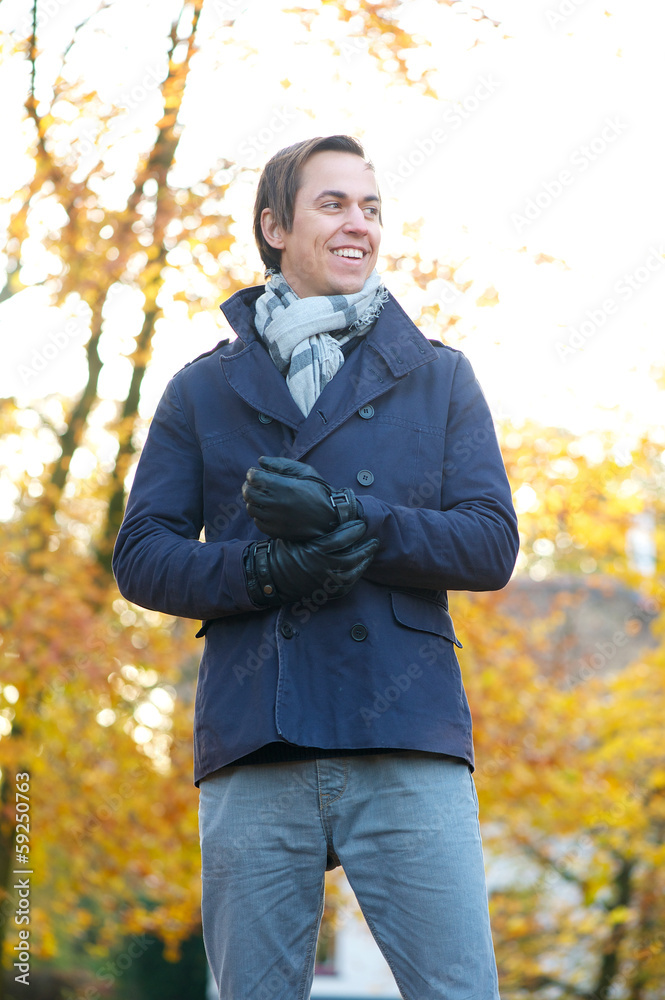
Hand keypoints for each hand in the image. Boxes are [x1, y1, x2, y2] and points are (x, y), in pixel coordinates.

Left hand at [242, 455, 359, 540]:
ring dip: (253, 500)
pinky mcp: (275, 531)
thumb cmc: (319, 492)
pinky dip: (259, 515)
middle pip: (248, 492)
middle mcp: (275, 503)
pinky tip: (268, 511)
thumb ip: (281, 464)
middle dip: (249, 485)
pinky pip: (257, 522)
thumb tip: (260, 460)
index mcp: (282, 486)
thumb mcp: (305, 472)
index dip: (253, 473)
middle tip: (257, 485)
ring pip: (251, 507)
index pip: (253, 477)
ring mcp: (274, 519)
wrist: (331, 519)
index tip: (258, 474)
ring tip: (263, 498)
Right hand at [244, 520, 377, 606]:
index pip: (342, 539)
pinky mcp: (326, 592)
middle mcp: (323, 567)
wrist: (272, 578)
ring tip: (370, 553)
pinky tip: (360, 568)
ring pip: (353, 572)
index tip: (361, 524)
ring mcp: (325, 582)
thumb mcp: (296, 536)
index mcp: (315, 551)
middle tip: (374, 540)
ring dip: (364, 562)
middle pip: (353, 556)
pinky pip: (347, 585)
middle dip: (366, 547)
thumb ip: (315, 530)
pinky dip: (356, 576)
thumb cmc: (283, 553)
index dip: (355, 530)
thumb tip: (335, 519)